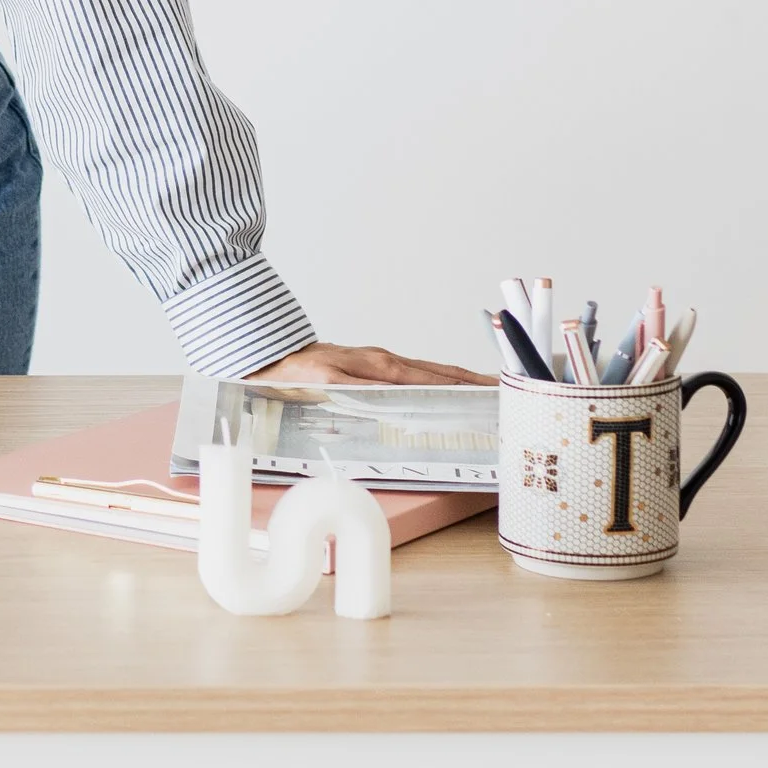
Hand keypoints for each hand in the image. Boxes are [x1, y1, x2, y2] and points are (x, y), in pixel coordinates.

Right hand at [251, 340, 490, 389]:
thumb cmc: (309, 374)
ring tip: (480, 394)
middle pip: (434, 373)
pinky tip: (420, 397)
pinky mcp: (335, 378)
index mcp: (384, 364)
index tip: (497, 388)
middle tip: (502, 392)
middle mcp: (378, 362)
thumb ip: (380, 391)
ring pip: (414, 377)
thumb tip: (417, 407)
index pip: (436, 373)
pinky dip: (400, 391)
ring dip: (449, 385)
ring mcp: (359, 370)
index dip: (468, 380)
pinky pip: (375, 388)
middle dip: (470, 383)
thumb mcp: (350, 381)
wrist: (265, 360)